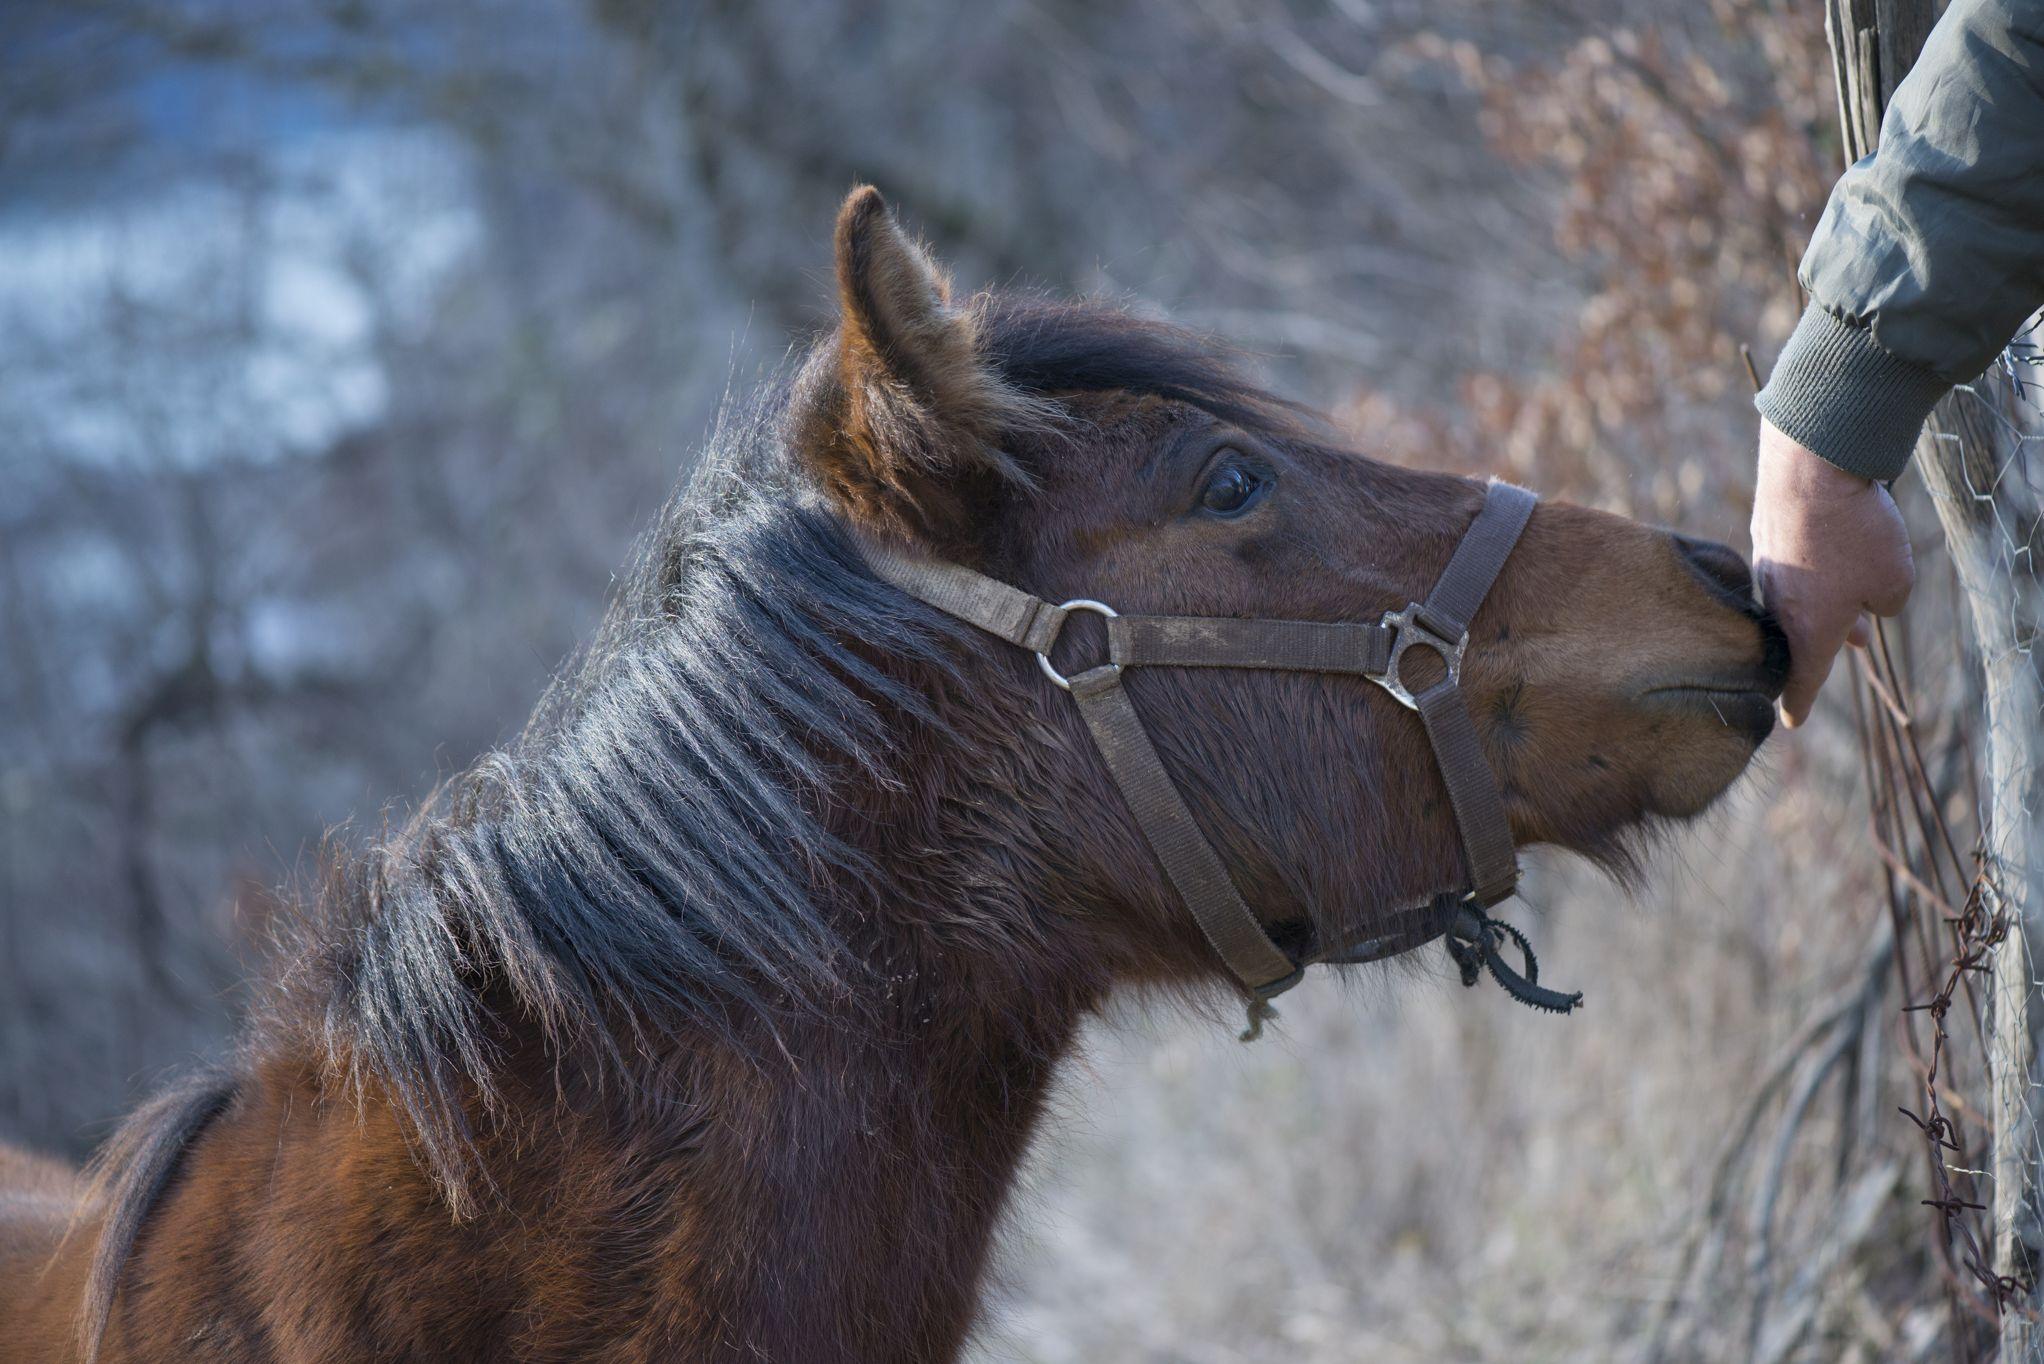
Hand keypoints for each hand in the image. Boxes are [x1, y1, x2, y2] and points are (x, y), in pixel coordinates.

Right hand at [1750, 420, 1914, 727]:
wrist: (1811, 467)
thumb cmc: (1856, 534)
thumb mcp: (1894, 582)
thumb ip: (1883, 606)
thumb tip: (1869, 603)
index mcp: (1807, 631)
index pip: (1800, 683)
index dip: (1798, 705)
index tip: (1793, 721)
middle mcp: (1778, 606)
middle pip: (1796, 639)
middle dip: (1822, 646)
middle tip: (1855, 644)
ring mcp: (1766, 570)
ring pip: (1793, 599)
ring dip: (1821, 601)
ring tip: (1854, 595)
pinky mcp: (1765, 535)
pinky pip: (1788, 565)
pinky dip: (1809, 566)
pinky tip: (1830, 547)